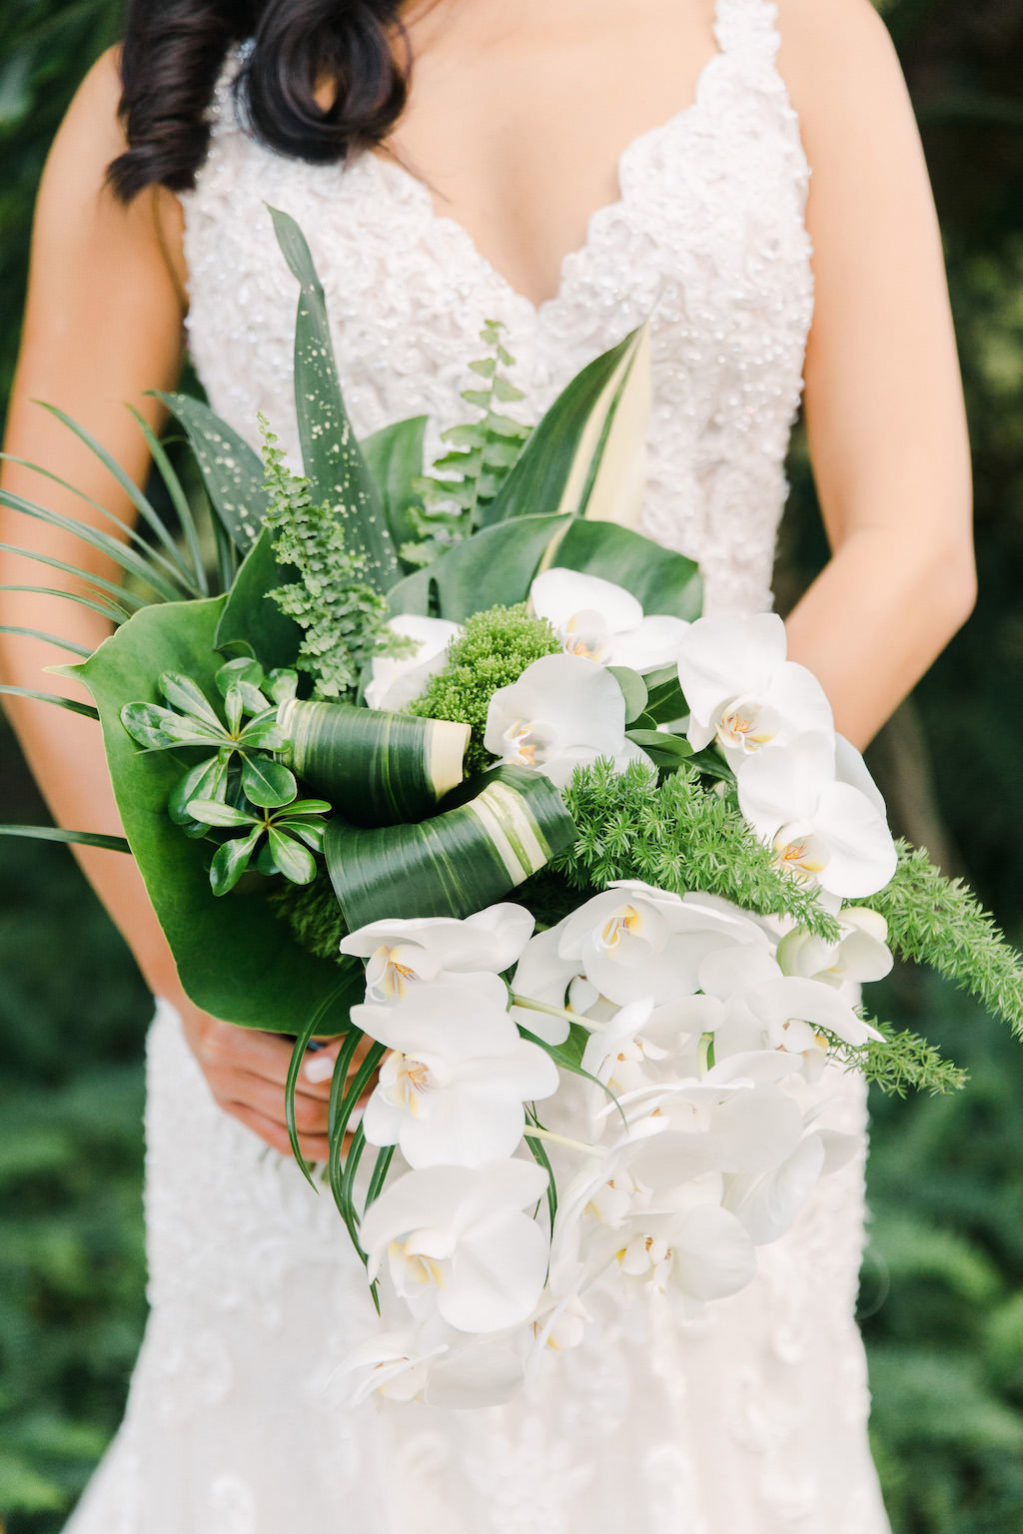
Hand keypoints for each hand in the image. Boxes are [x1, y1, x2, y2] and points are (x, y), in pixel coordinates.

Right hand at [176, 995, 377, 1162]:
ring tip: (375, 1116)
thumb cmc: (245, 977)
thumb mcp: (273, 983)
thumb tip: (373, 1034)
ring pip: (295, 1123)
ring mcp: (223, 1090)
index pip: (310, 1053)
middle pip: (305, 1093)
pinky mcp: (228, 1107)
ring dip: (340, 1124)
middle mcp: (224, 1062)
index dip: (354, 1057)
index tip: (387, 1054)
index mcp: (236, 1026)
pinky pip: (278, 1139)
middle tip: (389, 1089)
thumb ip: (314, 1005)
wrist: (190, 987)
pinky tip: (346, 1143)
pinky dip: (317, 1146)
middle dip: (352, 1094)